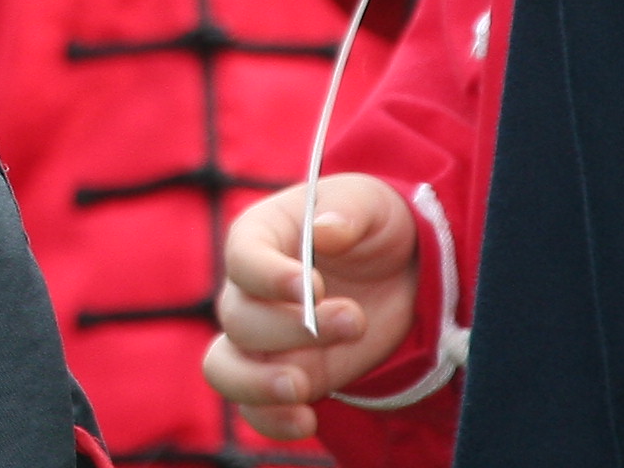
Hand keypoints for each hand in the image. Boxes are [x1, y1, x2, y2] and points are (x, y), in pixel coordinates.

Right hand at [208, 176, 420, 437]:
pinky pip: (254, 408)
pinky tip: (307, 419)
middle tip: (353, 319)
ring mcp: (264, 341)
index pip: (241, 258)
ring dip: (258, 383)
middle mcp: (249, 292)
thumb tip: (324, 232)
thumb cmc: (371, 225)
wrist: (398, 272)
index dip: (268, 275)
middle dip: (291, 329)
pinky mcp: (286, 376)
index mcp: (260, 237)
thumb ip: (347, 212)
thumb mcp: (370, 204)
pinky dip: (271, 420)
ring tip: (302, 389)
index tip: (311, 285)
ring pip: (225, 368)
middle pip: (240, 319)